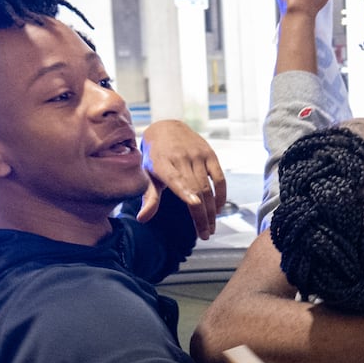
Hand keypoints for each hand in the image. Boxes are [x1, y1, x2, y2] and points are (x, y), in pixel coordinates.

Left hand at [139, 119, 227, 238]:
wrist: (167, 127)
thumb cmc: (155, 156)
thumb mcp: (148, 174)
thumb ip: (149, 197)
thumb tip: (142, 219)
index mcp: (163, 163)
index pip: (176, 179)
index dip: (186, 191)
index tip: (194, 204)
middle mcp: (181, 158)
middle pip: (196, 190)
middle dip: (202, 215)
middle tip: (205, 235)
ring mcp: (197, 155)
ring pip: (208, 188)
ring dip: (211, 210)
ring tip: (211, 228)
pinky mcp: (210, 154)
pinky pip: (219, 178)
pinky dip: (221, 195)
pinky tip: (218, 208)